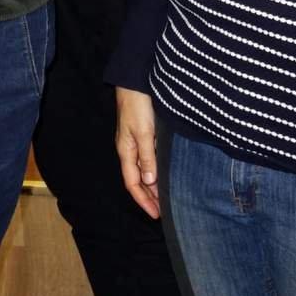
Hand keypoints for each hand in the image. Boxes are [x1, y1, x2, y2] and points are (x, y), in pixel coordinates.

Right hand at [115, 87, 160, 218]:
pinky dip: (158, 170)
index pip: (132, 183)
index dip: (144, 201)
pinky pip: (150, 159)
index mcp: (126, 150)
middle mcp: (130, 148)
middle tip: (166, 211)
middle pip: (139, 179)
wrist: (135, 80)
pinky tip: (167, 173)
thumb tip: (150, 182)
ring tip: (168, 197)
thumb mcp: (144, 132)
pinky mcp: (145, 133)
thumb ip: (148, 157)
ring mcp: (137, 141)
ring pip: (145, 170)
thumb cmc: (138, 105)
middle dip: (150, 196)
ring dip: (155, 184)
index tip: (156, 215)